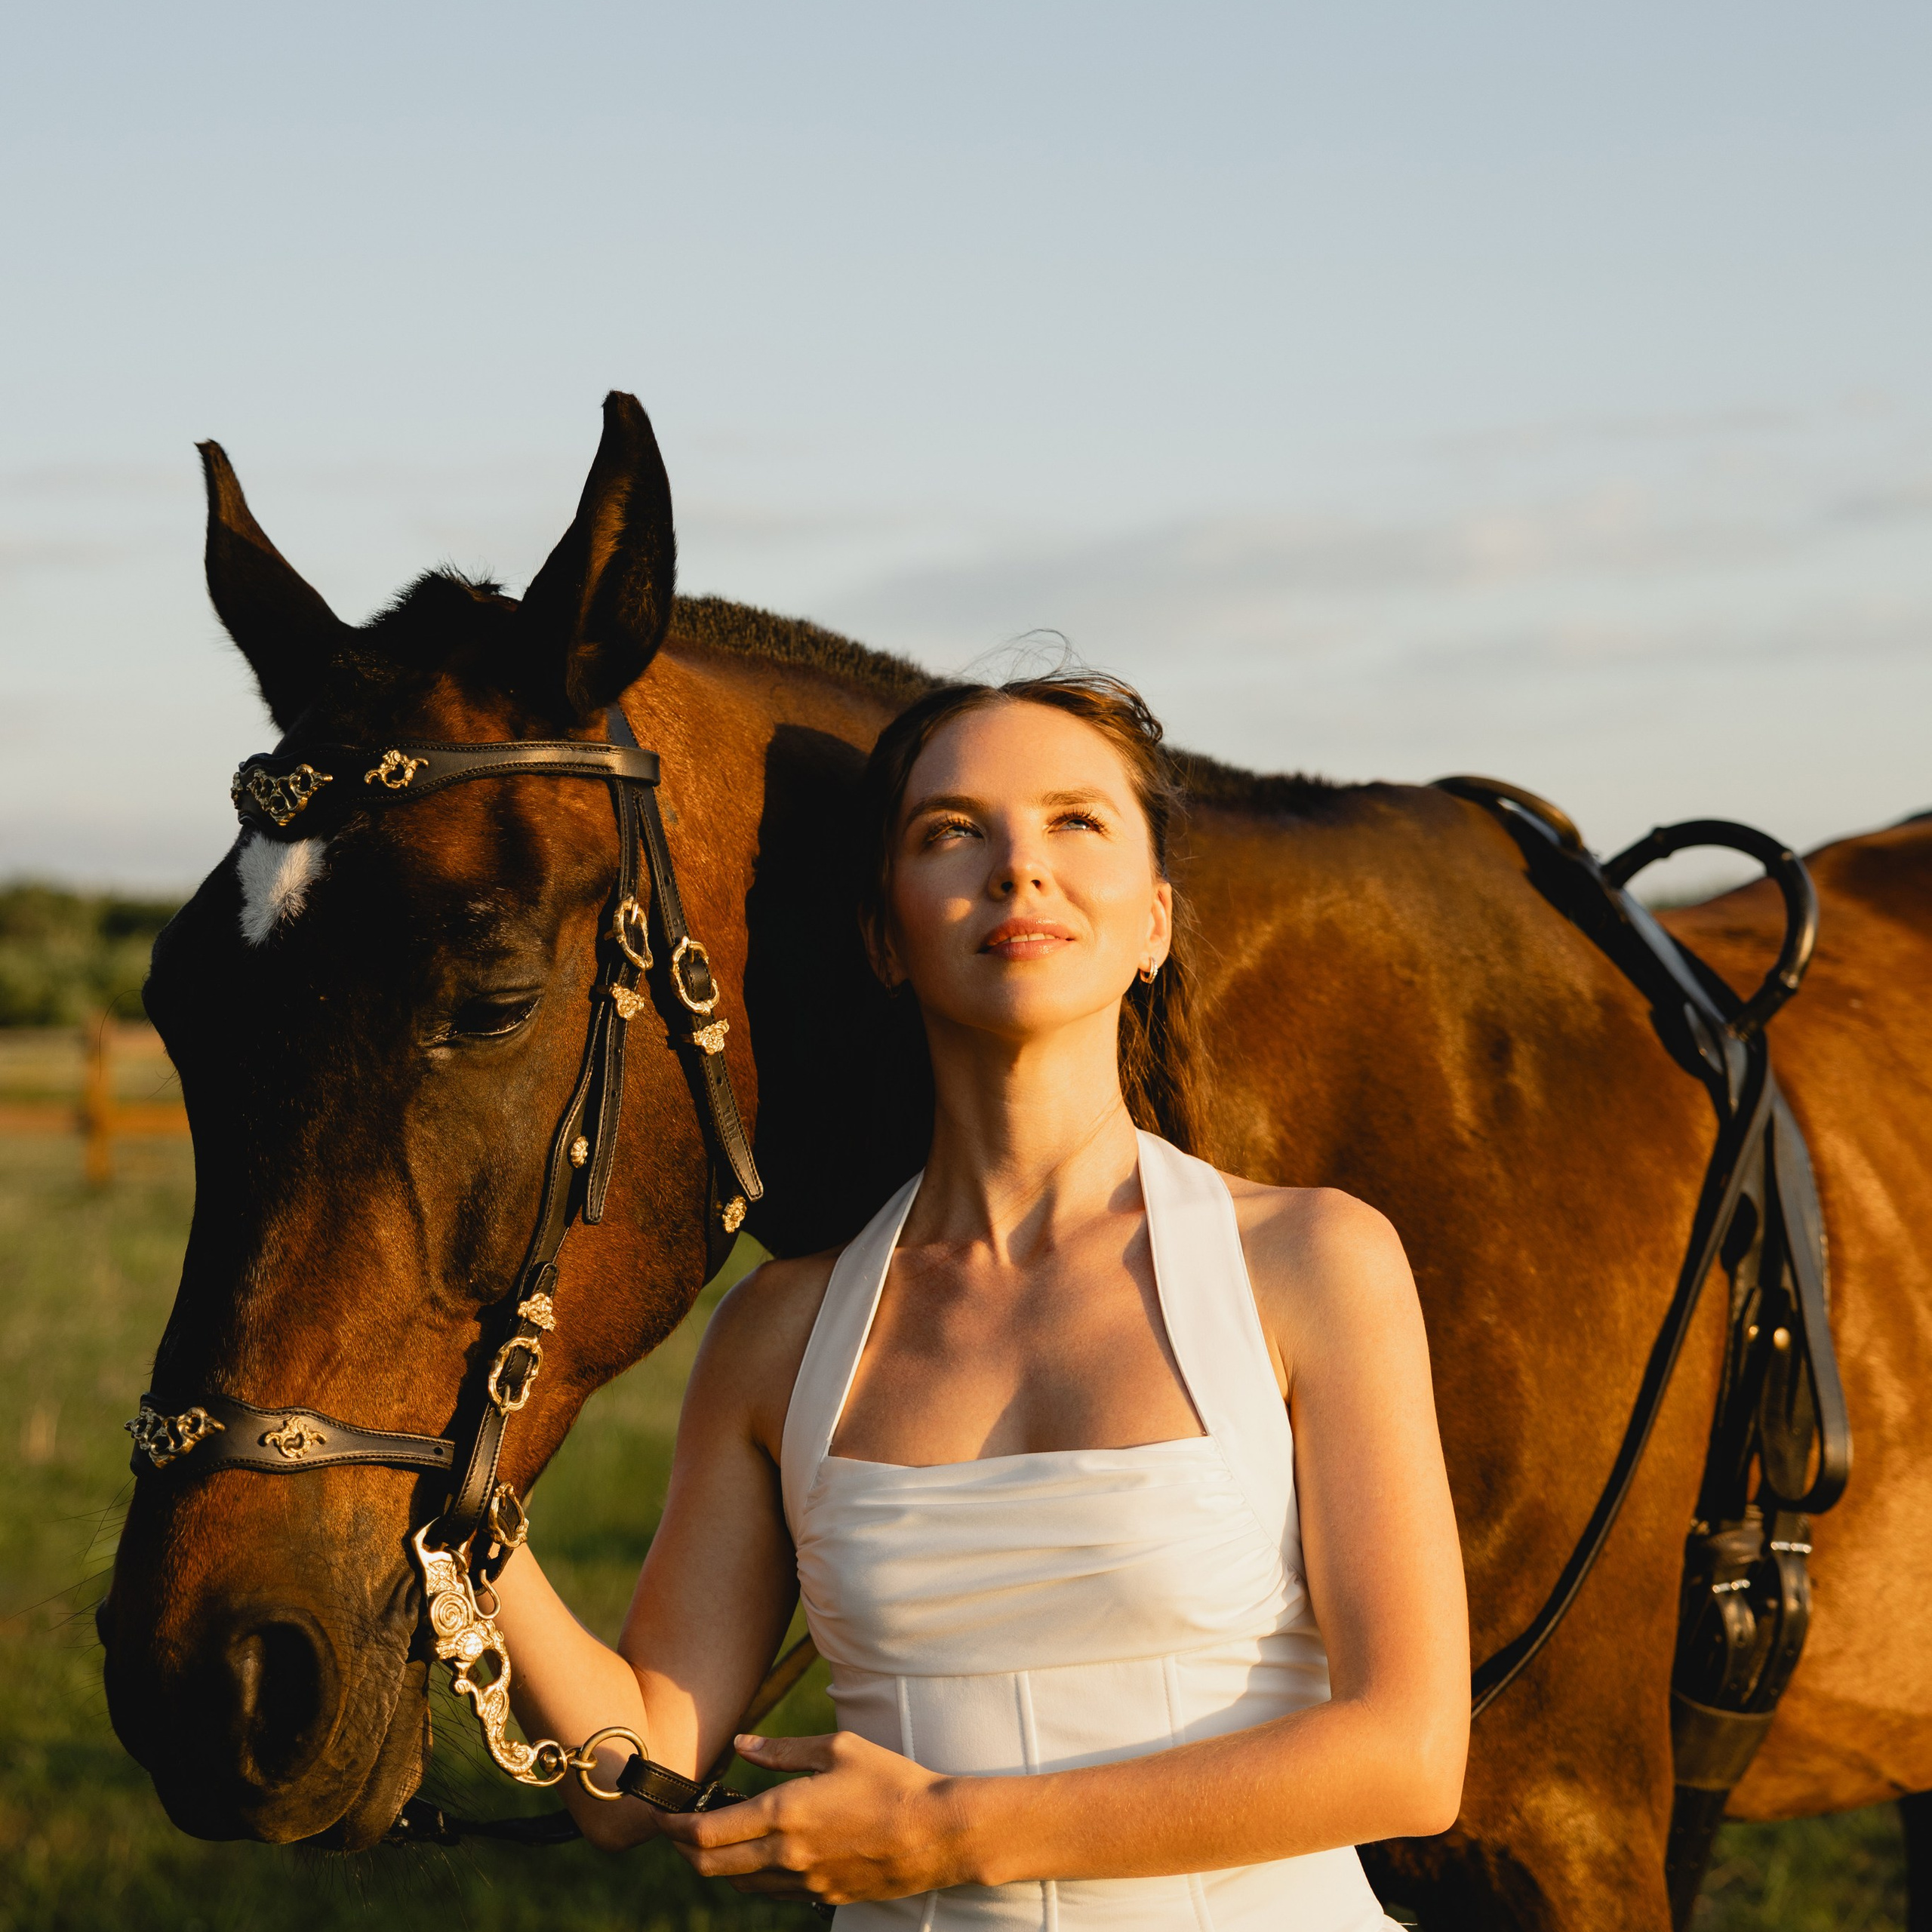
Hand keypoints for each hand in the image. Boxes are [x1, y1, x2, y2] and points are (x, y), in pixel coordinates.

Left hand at [656, 1731, 977, 1905]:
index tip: (662, 1816)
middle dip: (684, 1850)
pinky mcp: (824, 1895)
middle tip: (676, 1831)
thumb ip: (783, 1751)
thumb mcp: (837, 1749)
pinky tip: (762, 1853)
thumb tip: (741, 1746)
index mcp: (784, 1814)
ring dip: (718, 1865)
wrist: (935, 1833)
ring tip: (716, 1839)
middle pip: (712, 1867)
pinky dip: (754, 1875)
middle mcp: (787, 1855)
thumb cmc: (889, 1781)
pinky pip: (774, 1891)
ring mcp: (805, 1881)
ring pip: (740, 1884)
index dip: (675, 1828)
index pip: (708, 1833)